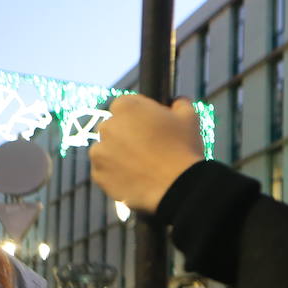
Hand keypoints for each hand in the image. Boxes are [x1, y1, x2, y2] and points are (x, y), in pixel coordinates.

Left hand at [91, 96, 203, 213]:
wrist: (178, 186)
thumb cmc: (184, 148)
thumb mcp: (190, 118)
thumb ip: (180, 104)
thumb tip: (177, 101)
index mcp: (126, 107)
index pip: (127, 104)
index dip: (142, 115)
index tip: (154, 126)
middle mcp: (107, 126)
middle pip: (115, 127)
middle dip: (128, 135)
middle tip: (151, 148)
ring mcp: (99, 152)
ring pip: (108, 150)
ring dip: (120, 154)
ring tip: (144, 166)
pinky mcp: (98, 175)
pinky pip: (105, 171)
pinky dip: (117, 174)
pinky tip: (137, 178)